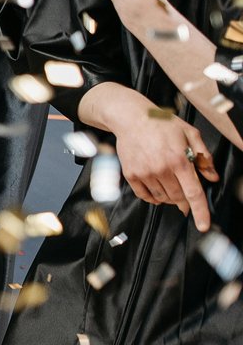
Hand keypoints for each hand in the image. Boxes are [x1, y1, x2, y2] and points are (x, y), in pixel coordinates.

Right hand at [110, 111, 217, 231]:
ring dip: (169, 197)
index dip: (200, 212)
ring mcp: (145, 173)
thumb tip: (212, 177)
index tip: (203, 226)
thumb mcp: (190, 134)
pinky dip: (153, 197)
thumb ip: (204, 157)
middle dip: (184, 200)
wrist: (131, 118)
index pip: (193, 193)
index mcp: (179, 160)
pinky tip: (156, 189)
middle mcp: (161, 169)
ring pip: (162, 198)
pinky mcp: (131, 174)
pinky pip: (145, 196)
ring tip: (169, 184)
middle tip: (184, 192)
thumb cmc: (162, 123)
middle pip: (177, 198)